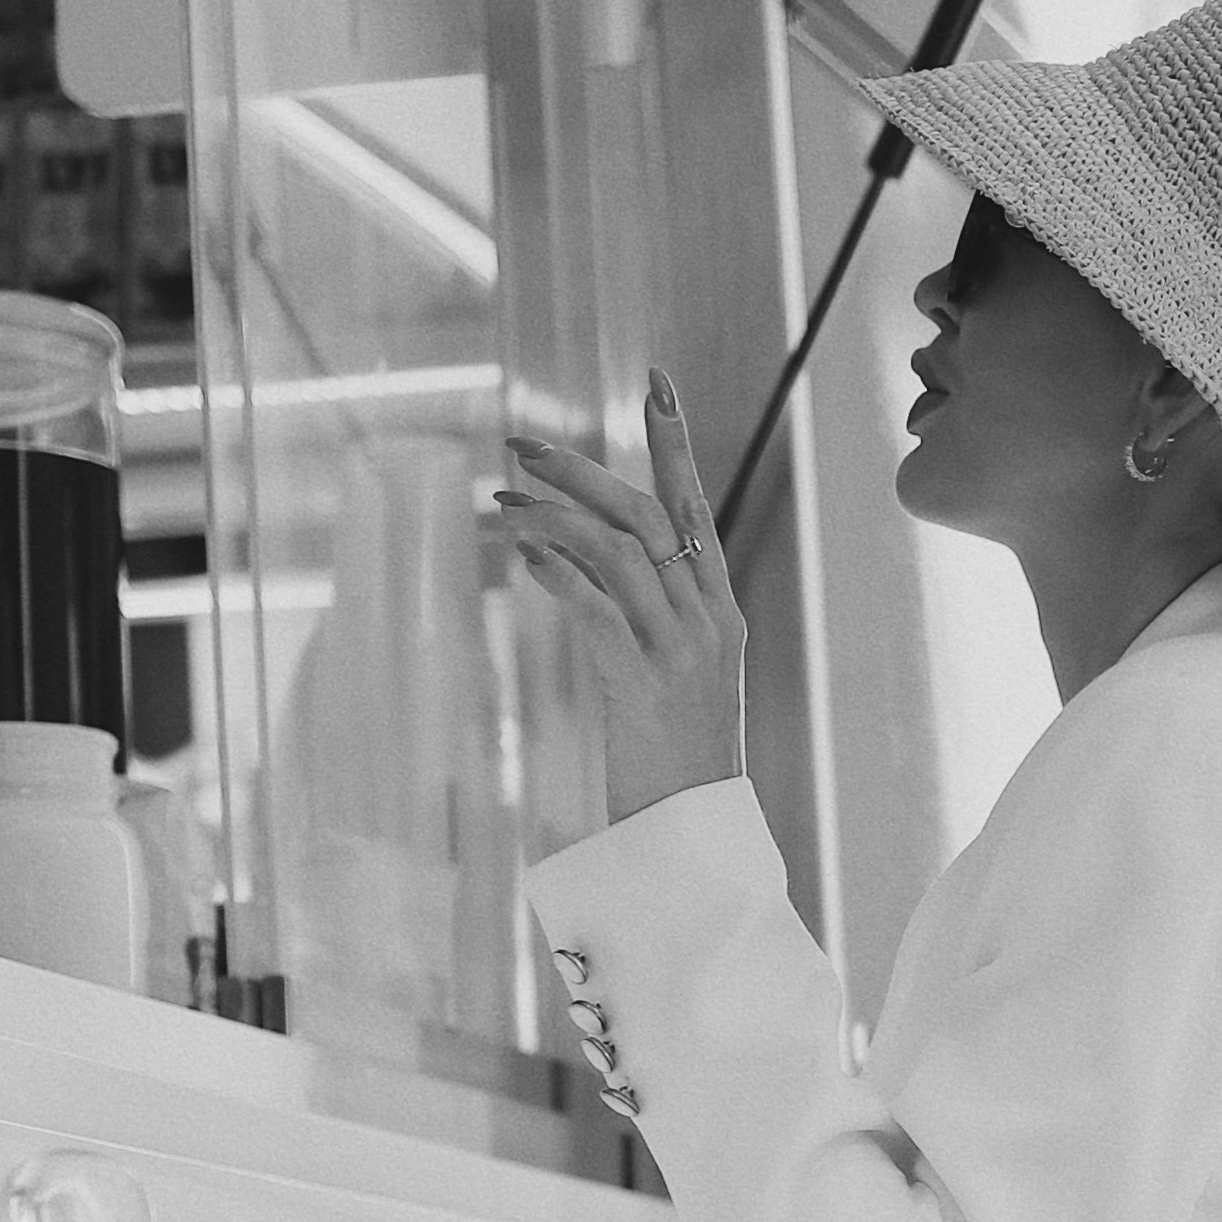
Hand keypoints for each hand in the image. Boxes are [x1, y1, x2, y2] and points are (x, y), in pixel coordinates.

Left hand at [491, 375, 746, 820]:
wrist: (694, 839)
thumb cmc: (678, 766)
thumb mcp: (683, 681)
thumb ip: (659, 621)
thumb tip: (600, 571)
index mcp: (721, 613)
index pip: (696, 508)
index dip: (673, 443)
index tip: (655, 382)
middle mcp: (707, 621)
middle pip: (646, 515)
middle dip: (582, 471)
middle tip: (521, 444)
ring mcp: (680, 651)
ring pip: (619, 550)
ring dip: (553, 514)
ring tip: (500, 498)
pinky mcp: (644, 683)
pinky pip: (597, 607)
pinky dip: (557, 569)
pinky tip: (521, 548)